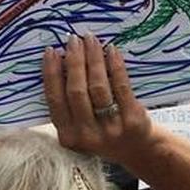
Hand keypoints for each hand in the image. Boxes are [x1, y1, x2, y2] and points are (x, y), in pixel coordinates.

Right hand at [42, 33, 152, 158]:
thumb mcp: (80, 126)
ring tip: (91, 40)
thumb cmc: (103, 130)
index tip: (51, 52)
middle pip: (76, 91)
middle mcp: (87, 135)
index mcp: (68, 136)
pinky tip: (111, 50)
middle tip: (73, 40)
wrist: (138, 149)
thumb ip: (69, 104)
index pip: (55, 100)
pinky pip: (121, 87)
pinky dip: (115, 66)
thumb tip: (61, 61)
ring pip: (98, 87)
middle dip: (74, 61)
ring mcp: (111, 129)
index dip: (52, 74)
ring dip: (93, 59)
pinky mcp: (132, 120)